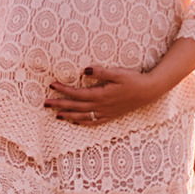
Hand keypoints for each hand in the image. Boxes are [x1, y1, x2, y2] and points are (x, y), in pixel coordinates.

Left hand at [44, 65, 164, 126]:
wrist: (149, 91)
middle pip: (76, 106)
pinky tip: (76, 122)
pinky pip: (94, 122)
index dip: (63, 90)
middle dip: (60, 105)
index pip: (77, 94)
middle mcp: (101, 106)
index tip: (52, 86)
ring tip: (56, 114)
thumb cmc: (134, 80)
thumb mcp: (118, 73)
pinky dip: (83, 123)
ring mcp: (106, 112)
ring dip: (68, 115)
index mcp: (101, 95)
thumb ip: (101, 72)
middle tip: (45, 103)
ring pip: (83, 117)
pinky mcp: (111, 115)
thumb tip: (85, 70)